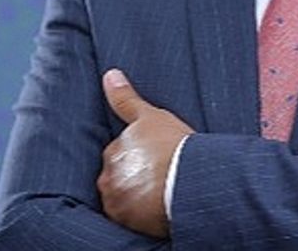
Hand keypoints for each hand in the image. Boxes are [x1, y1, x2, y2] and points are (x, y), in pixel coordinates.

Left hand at [96, 68, 193, 237]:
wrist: (190, 180)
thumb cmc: (174, 146)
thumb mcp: (151, 116)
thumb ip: (126, 99)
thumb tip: (109, 75)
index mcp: (112, 152)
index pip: (119, 155)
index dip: (137, 158)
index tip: (152, 160)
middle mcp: (108, 178)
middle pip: (117, 177)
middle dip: (131, 177)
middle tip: (156, 177)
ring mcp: (117, 201)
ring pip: (122, 197)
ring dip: (135, 195)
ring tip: (158, 193)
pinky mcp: (128, 222)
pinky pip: (130, 218)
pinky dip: (139, 214)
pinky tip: (156, 208)